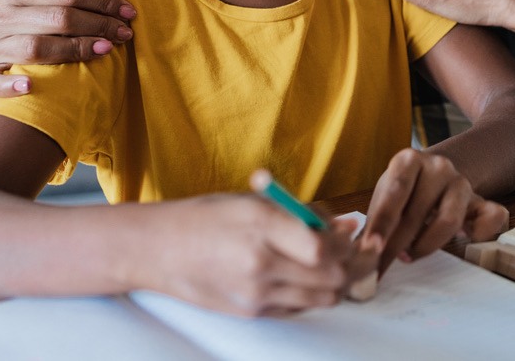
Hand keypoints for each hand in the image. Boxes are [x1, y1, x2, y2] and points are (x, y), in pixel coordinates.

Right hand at [0, 0, 135, 97]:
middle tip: (125, 33)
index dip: (102, 2)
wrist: (2, 42)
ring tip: (106, 50)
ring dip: (74, 51)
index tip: (130, 12)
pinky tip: (31, 86)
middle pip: (58, 20)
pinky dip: (9, 85)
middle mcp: (1, 17)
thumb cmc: (31, 9)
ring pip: (36, 49)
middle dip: (97, 26)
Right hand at [148, 184, 381, 316]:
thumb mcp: (255, 201)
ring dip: (338, 282)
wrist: (159, 249)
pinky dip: (314, 294)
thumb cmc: (208, 217)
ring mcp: (256, 293)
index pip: (321, 246)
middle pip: (331, 275)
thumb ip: (303, 214)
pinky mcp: (253, 313)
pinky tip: (307, 277)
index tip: (352, 233)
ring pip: (323, 297)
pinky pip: (301, 308)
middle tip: (355, 250)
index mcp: (260, 223)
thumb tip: (347, 226)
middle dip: (352, 263)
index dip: (346, 242)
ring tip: (335, 264)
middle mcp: (259, 261)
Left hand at [362, 148, 507, 275]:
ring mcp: (462, 182)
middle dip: (395, 245)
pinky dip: (479, 235)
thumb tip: (357, 257)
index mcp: (409, 159)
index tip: (370, 247)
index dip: (382, 222)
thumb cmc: (403, 191)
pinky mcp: (483, 200)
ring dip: (425, 245)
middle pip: (417, 212)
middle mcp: (438, 166)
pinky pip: (490, 219)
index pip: (395, 192)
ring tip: (408, 256)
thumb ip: (375, 222)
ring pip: (449, 221)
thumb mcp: (385, 196)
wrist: (436, 174)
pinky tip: (462, 242)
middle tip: (379, 268)